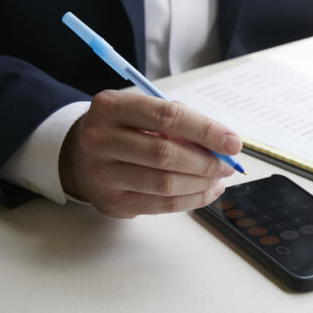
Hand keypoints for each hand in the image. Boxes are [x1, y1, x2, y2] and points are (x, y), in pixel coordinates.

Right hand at [59, 90, 241, 217]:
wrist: (79, 158)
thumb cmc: (122, 130)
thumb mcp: (140, 113)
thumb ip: (177, 122)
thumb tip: (222, 144)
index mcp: (111, 107)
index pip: (167, 116)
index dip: (205, 130)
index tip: (233, 141)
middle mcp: (100, 139)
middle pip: (166, 153)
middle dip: (206, 161)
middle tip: (228, 164)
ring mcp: (103, 174)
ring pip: (165, 183)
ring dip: (201, 183)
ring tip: (218, 178)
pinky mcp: (112, 202)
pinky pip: (161, 205)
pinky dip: (191, 200)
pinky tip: (206, 192)